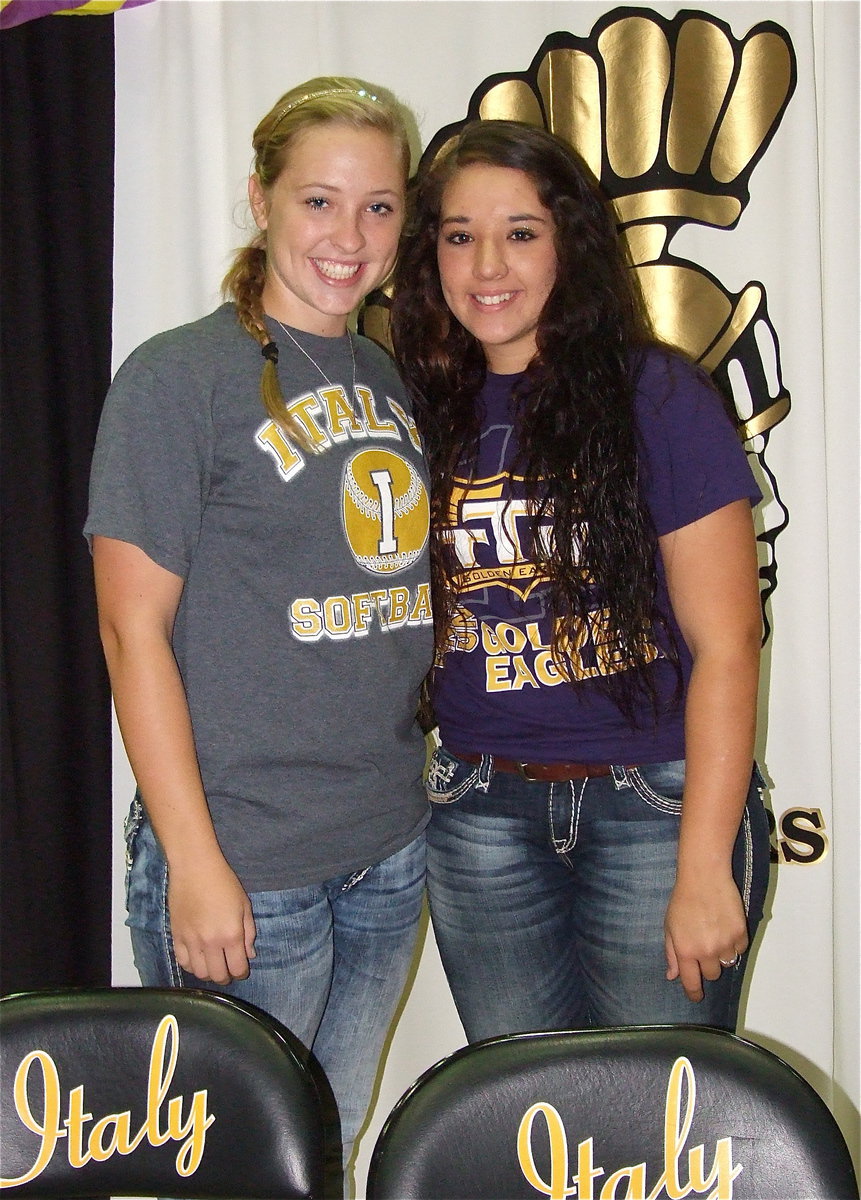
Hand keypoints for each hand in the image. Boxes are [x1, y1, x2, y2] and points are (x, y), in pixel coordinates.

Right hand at [167, 853, 256, 984]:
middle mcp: (210, 942)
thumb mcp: (244, 905)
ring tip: (213, 965)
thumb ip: (249, 933)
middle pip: (217, 976)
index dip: (241, 973)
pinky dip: (191, 966)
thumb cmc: (224, 882)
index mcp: (231, 935)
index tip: (241, 970)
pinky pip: (182, 962)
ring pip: (199, 973)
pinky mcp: (176, 936)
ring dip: (208, 974)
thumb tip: (249, 955)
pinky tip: (197, 959)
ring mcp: (191, 941)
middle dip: (226, 977)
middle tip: (228, 970)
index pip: (237, 968)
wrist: (195, 868)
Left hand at [664, 872, 747, 1001]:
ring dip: (721, 954)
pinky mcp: (741, 933)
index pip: (691, 983)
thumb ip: (671, 954)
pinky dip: (734, 943)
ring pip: (727, 963)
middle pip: (712, 975)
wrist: (704, 877)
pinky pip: (739, 949)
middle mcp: (707, 951)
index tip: (696, 996)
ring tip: (714, 934)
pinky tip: (725, 927)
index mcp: (686, 951)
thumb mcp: (669, 927)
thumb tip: (672, 976)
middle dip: (707, 966)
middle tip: (704, 947)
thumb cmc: (682, 900)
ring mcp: (726, 943)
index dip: (694, 993)